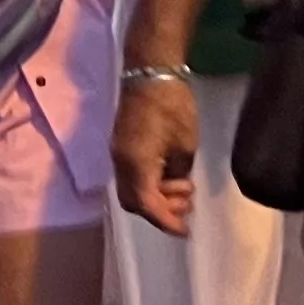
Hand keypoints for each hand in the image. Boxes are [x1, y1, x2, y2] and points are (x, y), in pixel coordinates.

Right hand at [111, 77, 200, 236]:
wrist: (150, 73)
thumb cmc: (173, 106)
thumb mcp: (185, 145)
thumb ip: (178, 173)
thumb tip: (177, 187)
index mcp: (136, 162)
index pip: (147, 205)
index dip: (166, 222)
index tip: (185, 232)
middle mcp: (121, 162)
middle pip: (133, 203)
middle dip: (159, 212)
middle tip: (185, 206)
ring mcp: (118, 153)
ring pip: (130, 191)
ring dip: (155, 198)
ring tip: (183, 187)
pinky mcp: (121, 146)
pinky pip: (131, 177)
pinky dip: (149, 185)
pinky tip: (169, 177)